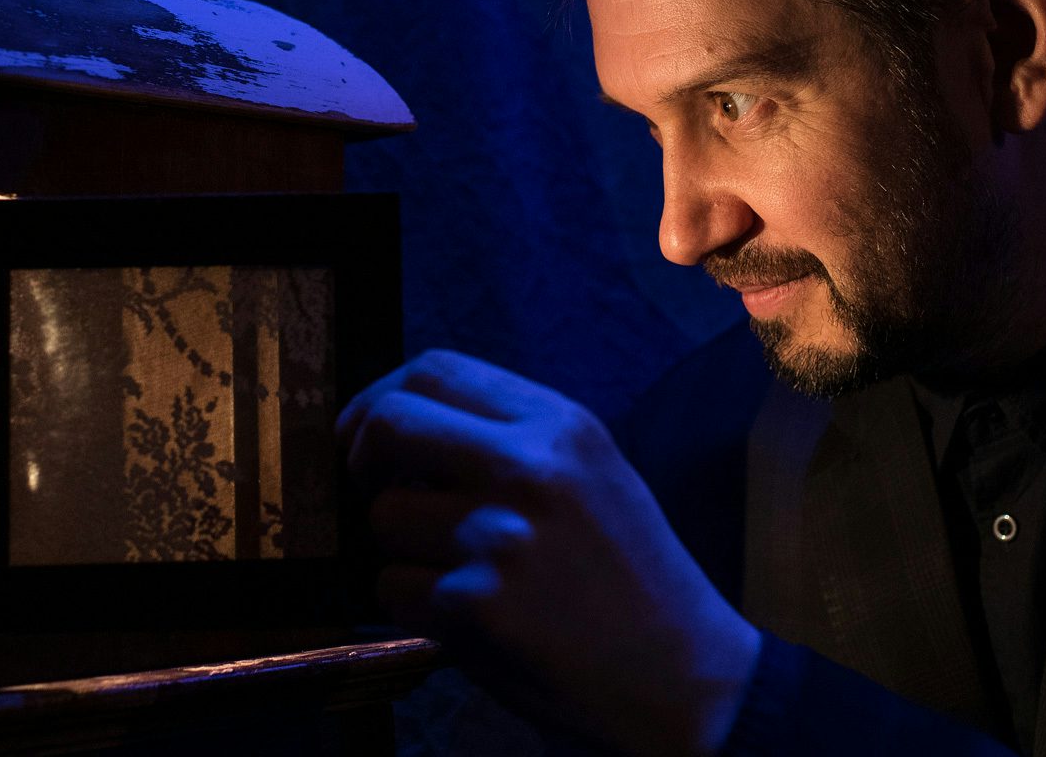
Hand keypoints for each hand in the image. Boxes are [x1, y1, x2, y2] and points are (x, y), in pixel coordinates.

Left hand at [336, 349, 760, 755]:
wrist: (682, 677)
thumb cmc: (631, 577)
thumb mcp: (592, 474)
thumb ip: (510, 438)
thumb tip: (403, 425)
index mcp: (560, 425)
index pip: (435, 369)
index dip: (380, 399)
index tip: (368, 434)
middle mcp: (528, 468)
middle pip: (389, 425)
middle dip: (362, 458)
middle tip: (374, 491)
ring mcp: (497, 536)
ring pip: (382, 518)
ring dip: (398, 549)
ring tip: (454, 572)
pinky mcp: (473, 604)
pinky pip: (394, 588)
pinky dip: (413, 606)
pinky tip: (465, 618)